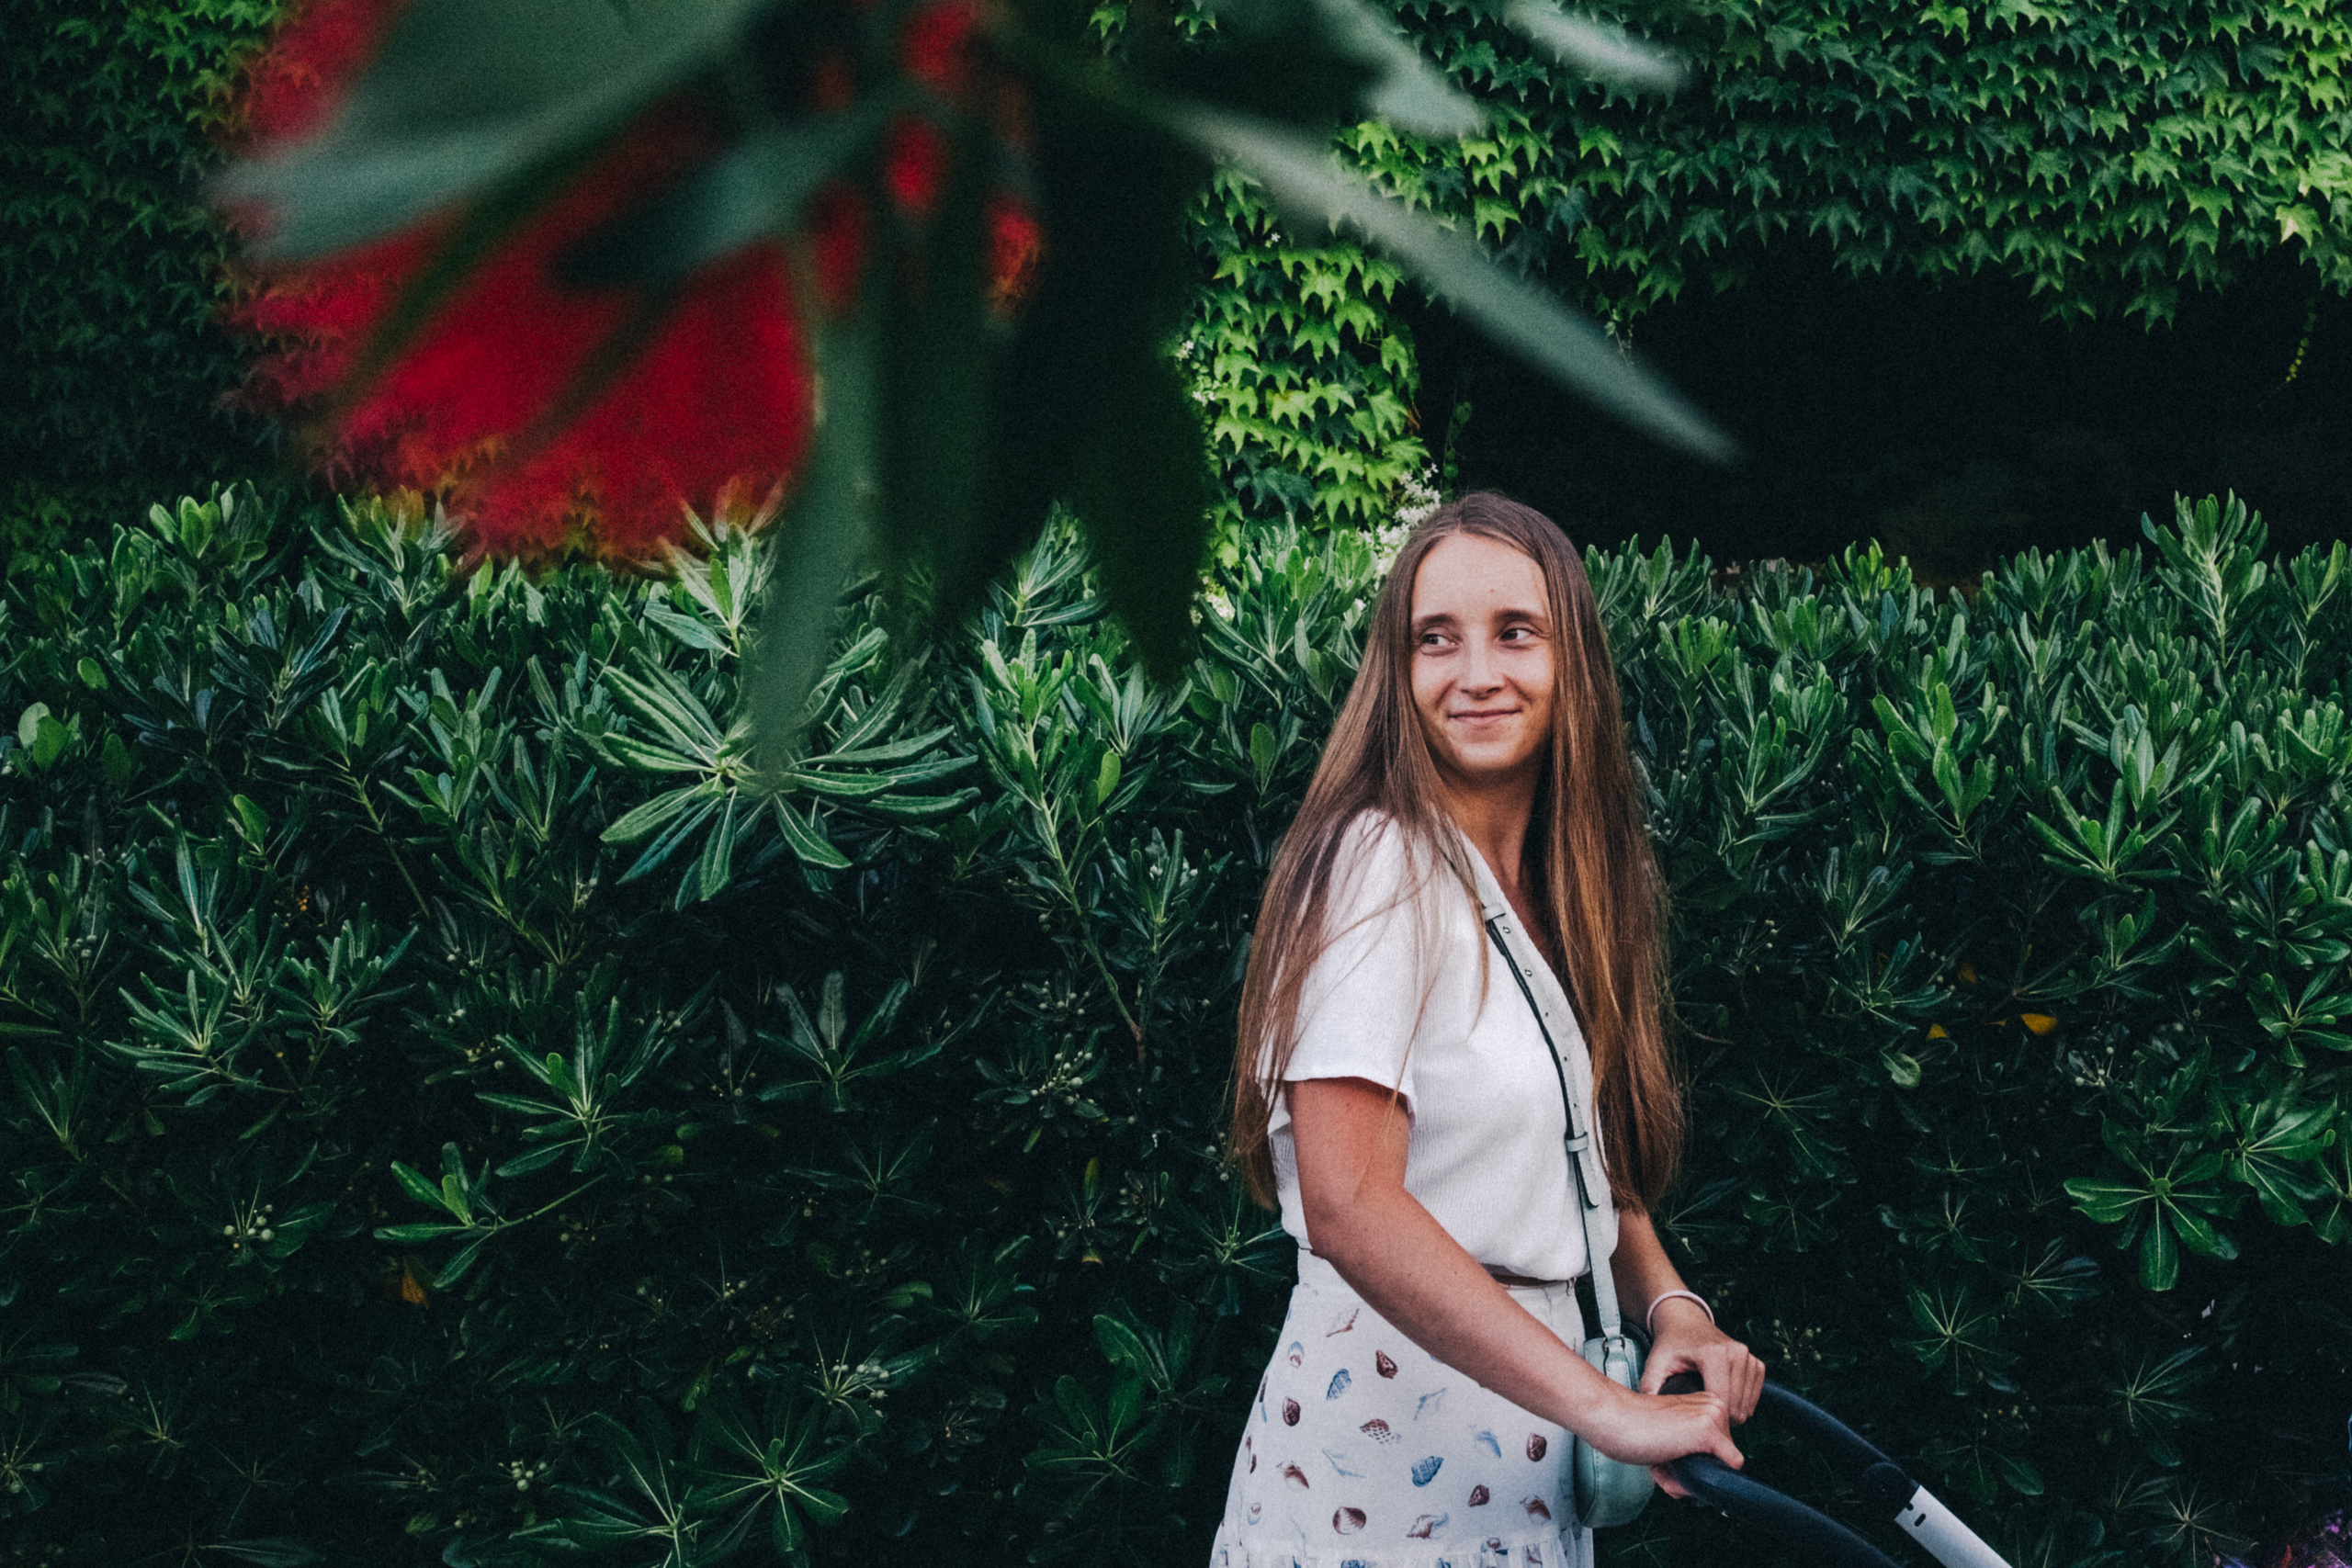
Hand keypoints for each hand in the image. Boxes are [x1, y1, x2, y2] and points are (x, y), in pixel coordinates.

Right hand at [1579, 1380, 1740, 1491]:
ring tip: (1661, 1464)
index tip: (1668, 1451)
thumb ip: (1689, 1453)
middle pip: (1721, 1460)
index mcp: (1706, 1402)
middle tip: (1662, 1461)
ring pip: (1718, 1469)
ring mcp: (1714, 1417)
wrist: (1612, 1416)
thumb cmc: (1632, 1424)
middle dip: (1692, 1469)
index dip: (1693, 1459)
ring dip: (1687, 1478)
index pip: (1720, 1447)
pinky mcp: (1709, 1432)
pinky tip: (1667, 1468)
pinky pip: (1718, 1473)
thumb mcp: (1669, 1435)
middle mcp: (1714, 1406)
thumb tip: (1703, 1485)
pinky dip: (1693, 1482)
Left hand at [1637, 1302, 1764, 1494]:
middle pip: (1736, 1407)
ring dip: (1731, 1413)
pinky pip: (1755, 1397)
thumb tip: (1644, 1417)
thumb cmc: (1670, 1345)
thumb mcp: (1655, 1363)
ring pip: (1747, 1406)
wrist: (1685, 1322)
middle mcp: (1736, 1353)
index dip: (1708, 1421)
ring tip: (1709, 1409)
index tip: (1694, 1426)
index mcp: (1713, 1354)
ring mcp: (1749, 1357)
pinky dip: (1741, 1404)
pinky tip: (1722, 1400)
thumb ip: (1649, 1388)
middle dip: (1720, 1420)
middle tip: (1700, 1418)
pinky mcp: (1756, 1363)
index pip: (1720, 1402)